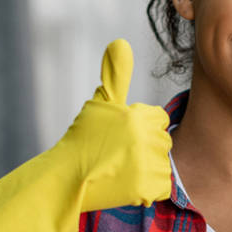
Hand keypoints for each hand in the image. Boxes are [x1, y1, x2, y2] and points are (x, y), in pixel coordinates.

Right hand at [61, 39, 171, 210]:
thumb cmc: (83, 138)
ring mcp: (149, 165)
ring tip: (121, 169)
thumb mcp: (100, 103)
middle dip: (145, 148)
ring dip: (146, 169)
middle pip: (163, 142)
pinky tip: (127, 184)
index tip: (121, 137)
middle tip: (118, 155)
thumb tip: (121, 42)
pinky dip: (147, 190)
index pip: (159, 120)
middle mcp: (148, 139)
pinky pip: (161, 187)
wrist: (68, 180)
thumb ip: (116, 74)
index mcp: (140, 116)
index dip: (140, 128)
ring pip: (162, 165)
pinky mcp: (149, 189)